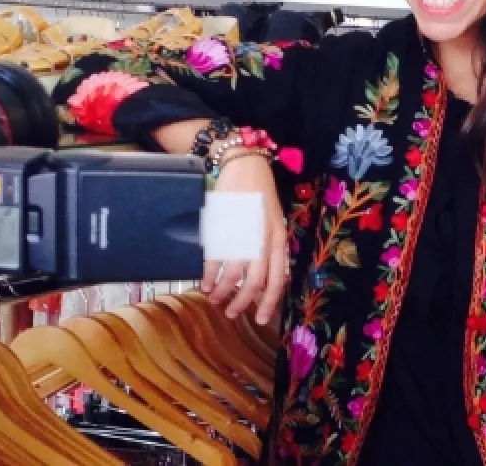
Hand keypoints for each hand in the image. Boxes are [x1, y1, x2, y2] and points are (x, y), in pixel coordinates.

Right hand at [203, 152, 288, 325]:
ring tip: (216, 298)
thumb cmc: (260, 195)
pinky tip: (205, 282)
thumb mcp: (274, 223)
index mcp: (279, 240)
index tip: (260, 319)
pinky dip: (209, 275)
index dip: (269, 303)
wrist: (246, 166)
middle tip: (232, 313)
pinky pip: (216, 259)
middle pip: (255, 283)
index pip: (277, 280)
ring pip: (234, 274)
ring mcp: (244, 234)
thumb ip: (271, 248)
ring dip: (223, 291)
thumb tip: (265, 278)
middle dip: (242, 302)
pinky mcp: (225, 227)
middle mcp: (264, 240)